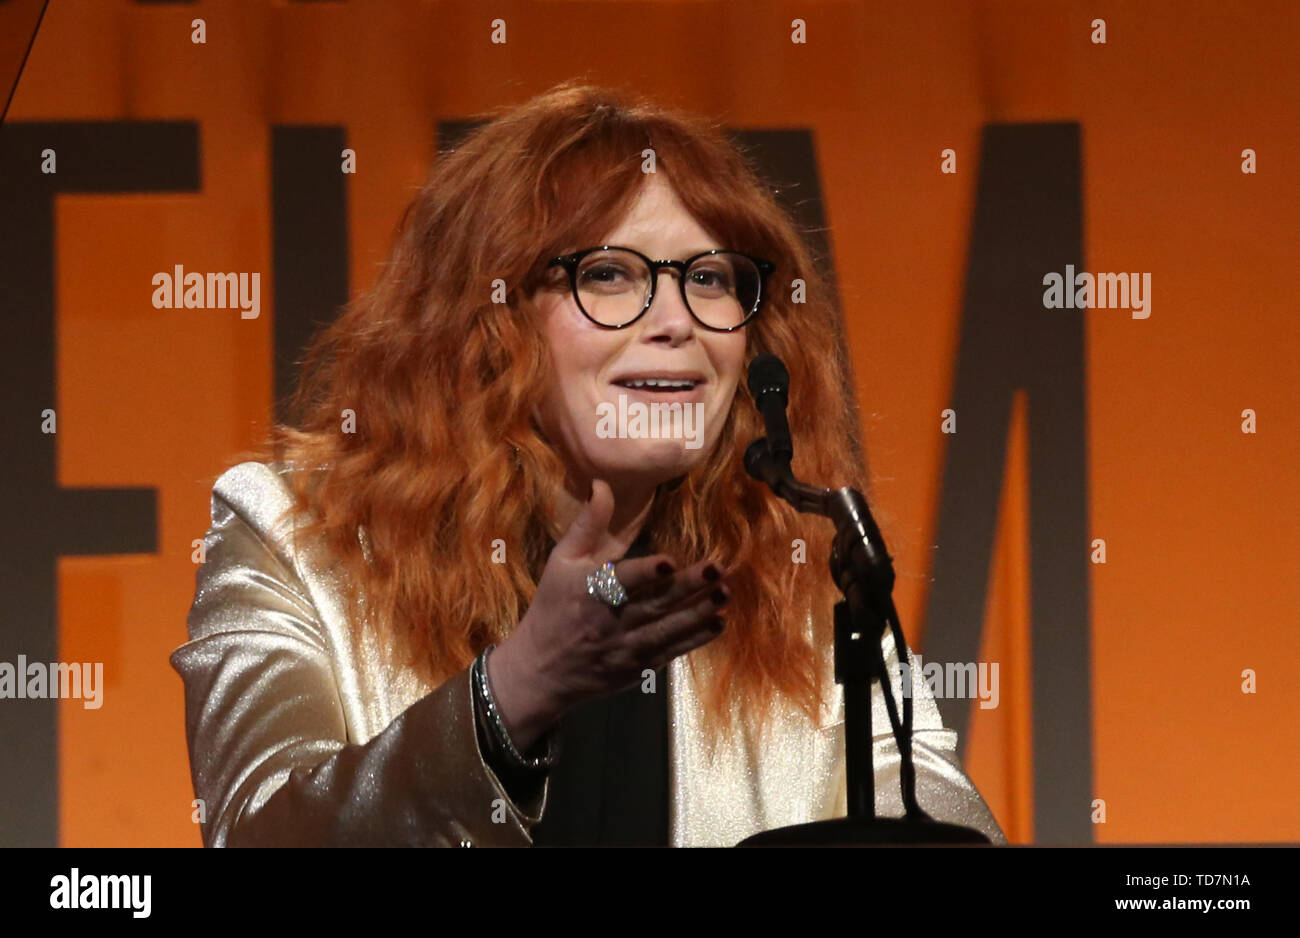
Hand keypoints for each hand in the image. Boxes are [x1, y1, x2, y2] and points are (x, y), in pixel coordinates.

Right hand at [487, 479, 728, 750]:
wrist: (539, 671)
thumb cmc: (552, 608)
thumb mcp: (561, 562)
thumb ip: (588, 525)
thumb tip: (602, 484)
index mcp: (589, 592)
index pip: (621, 582)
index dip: (645, 573)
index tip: (669, 562)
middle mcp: (609, 622)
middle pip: (654, 603)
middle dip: (688, 587)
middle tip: (718, 569)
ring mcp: (625, 648)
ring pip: (668, 630)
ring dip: (699, 612)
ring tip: (725, 593)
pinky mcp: (636, 669)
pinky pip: (670, 653)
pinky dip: (694, 640)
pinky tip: (717, 624)